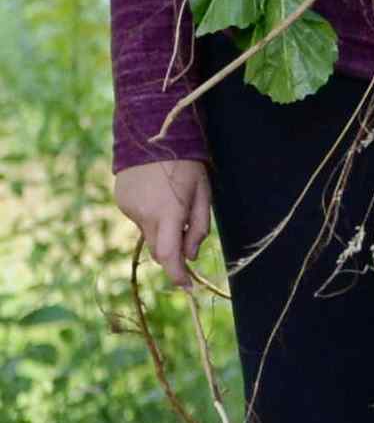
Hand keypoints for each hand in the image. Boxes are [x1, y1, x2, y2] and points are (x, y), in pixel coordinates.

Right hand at [112, 159, 212, 289]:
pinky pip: (138, 218)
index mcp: (168, 213)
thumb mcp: (203, 194)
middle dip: (173, 254)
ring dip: (162, 230)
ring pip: (148, 233)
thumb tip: (191, 256)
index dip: (178, 276)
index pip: (170, 256)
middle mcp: (144, 214)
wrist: (151, 135)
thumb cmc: (186, 165)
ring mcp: (129, 209)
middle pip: (158, 249)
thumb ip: (198, 227)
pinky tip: (157, 195)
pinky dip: (150, 216)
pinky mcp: (121, 202)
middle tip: (187, 243)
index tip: (187, 287)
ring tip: (173, 202)